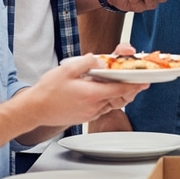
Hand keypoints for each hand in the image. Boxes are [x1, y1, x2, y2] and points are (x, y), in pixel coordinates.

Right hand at [23, 53, 148, 128]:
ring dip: (119, 94)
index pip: (120, 89)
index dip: (135, 84)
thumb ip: (88, 62)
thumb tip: (100, 61)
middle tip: (138, 79)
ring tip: (123, 83)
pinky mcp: (83, 116)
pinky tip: (105, 91)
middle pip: (118, 97)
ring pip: (111, 103)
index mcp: (92, 94)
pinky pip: (102, 108)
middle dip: (129, 87)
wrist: (33, 110)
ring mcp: (88, 113)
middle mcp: (93, 106)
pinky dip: (108, 99)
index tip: (146, 81)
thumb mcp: (68, 68)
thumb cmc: (47, 90)